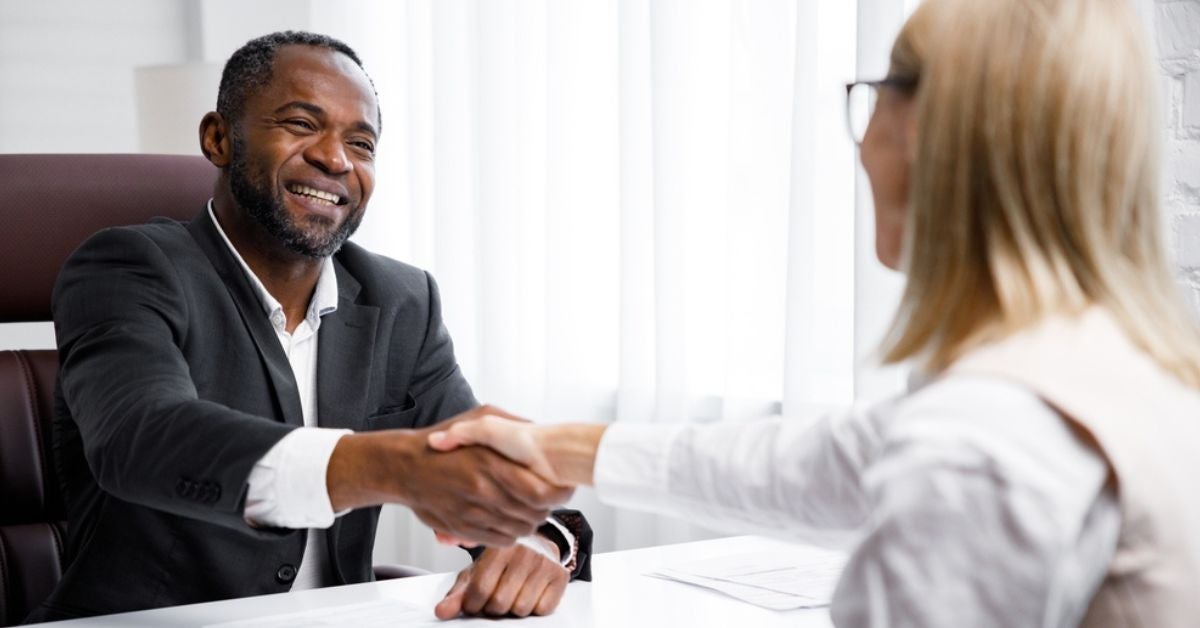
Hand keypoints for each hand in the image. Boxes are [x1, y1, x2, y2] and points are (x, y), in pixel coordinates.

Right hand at [326, 405, 573, 546]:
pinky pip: (501, 540)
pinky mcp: (463, 529)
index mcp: (491, 463)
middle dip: (547, 508)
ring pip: (520, 529)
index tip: (563, 487)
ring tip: (530, 509)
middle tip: (548, 499)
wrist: (404, 467)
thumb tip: (542, 431)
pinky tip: (510, 520)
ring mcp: (472, 513)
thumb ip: (514, 424)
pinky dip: (511, 534)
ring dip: (530, 521)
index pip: (541, 490)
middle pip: (534, 513)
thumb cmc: (442, 442)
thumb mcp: (480, 418)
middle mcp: (483, 491)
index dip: (559, 493)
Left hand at [435, 540, 568, 618]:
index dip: (473, 604)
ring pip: (521, 609)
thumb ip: (458, 593)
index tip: (474, 602)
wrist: (537, 542)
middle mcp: (523, 553)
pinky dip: (534, 608)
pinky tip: (530, 593)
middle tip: (495, 597)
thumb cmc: (503, 559)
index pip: (480, 590)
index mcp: (498, 548)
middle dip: (493, 607)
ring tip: (513, 593)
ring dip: (513, 608)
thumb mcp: (477, 571)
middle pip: (500, 603)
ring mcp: (544, 564)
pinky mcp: (560, 576)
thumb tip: (442, 612)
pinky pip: (542, 610)